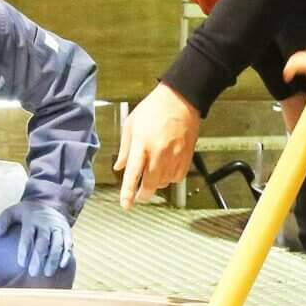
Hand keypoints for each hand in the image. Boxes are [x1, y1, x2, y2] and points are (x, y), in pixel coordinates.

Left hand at [0, 201, 74, 275]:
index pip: (27, 235)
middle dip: (39, 258)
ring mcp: (57, 227)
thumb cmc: (27, 214)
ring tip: (47, 273)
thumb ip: (3, 220)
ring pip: (57, 244)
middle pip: (43, 242)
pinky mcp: (67, 231)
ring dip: (53, 259)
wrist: (48, 205)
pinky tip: (61, 266)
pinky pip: (68, 244)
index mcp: (32, 219)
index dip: (25, 250)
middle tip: (33, 273)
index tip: (21, 264)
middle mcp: (46, 223)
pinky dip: (66, 255)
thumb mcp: (13, 211)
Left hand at [116, 83, 202, 207]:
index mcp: (142, 145)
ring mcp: (174, 157)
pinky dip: (170, 179)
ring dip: (156, 184)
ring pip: (163, 183)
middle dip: (142, 195)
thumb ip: (125, 149)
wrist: (181, 100)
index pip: (133, 175)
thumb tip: (120, 167)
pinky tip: (166, 170)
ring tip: (152, 175)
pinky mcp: (186, 157)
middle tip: (138, 196)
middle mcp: (158, 154)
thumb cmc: (155, 109)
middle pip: (150, 185)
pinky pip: (177, 178)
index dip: (128, 193)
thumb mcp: (131, 125)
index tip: (125, 205)